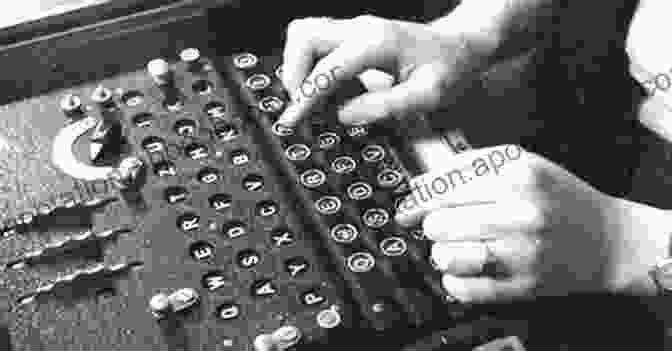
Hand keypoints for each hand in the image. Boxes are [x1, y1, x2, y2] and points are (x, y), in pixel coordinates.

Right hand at [276, 15, 497, 126]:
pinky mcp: (352, 35)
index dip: (305, 97)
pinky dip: (309, 65)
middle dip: (294, 75)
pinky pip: (316, 42)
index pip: (326, 68)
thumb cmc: (448, 70)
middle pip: (303, 37)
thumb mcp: (428, 96)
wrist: (461, 47)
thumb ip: (386, 106)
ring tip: (311, 99)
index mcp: (377, 42)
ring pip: (304, 34)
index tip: (293, 121)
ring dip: (298, 67)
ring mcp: (354, 28)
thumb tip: (344, 115)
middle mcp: (361, 28)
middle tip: (302, 108)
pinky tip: (326, 89)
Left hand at [395, 145, 670, 302]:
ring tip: (456, 248)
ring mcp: (522, 251)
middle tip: (446, 226)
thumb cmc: (558, 198)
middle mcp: (518, 211)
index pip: (443, 187)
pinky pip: (462, 287)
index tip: (407, 208)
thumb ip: (470, 166)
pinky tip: (464, 271)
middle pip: (438, 222)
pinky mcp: (523, 285)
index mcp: (516, 173)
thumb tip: (417, 186)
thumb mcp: (522, 164)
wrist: (611, 240)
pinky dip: (453, 280)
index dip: (417, 199)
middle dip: (434, 224)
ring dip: (442, 252)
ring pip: (444, 254)